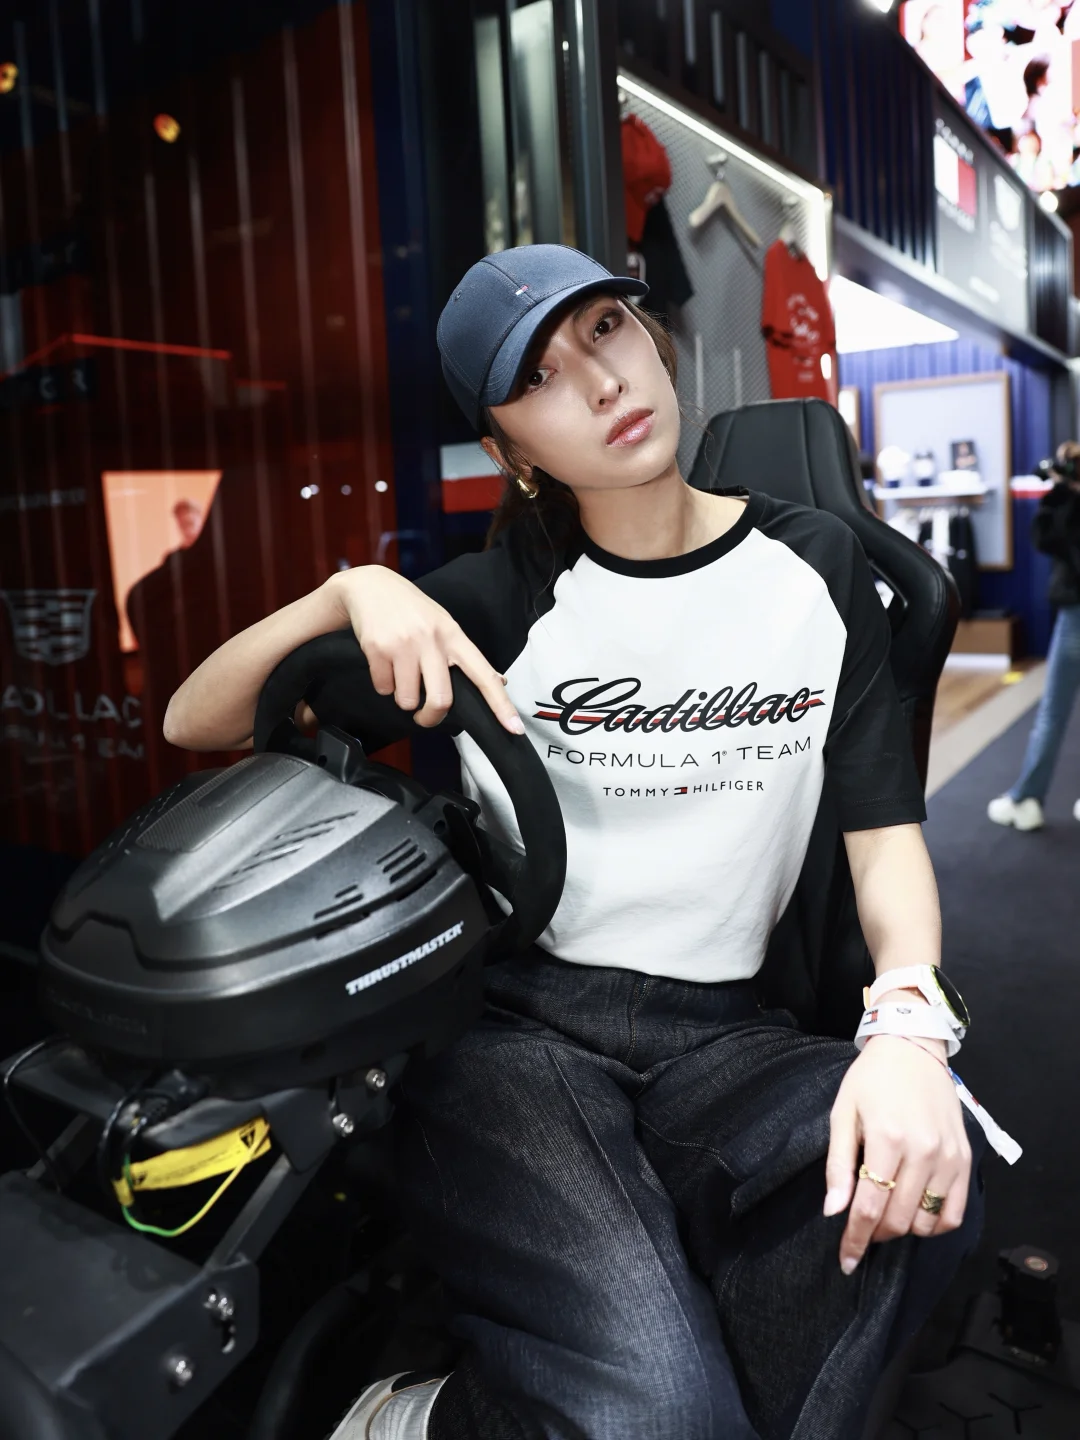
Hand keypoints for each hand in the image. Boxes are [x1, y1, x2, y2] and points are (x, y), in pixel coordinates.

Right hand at [326, 568, 523, 733]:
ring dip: (402, 697)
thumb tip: (497, 680)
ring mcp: (404, 645)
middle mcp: (432, 640)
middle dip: (430, 717)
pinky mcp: (377, 649)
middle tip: (424, 715)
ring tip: (400, 676)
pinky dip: (383, 684)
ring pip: (407, 699)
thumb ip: (466, 654)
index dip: (500, 704)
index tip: (515, 728)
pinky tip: (384, 664)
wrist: (370, 586)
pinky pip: (383, 688)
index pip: (484, 675)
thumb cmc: (411, 609)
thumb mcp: (443, 623)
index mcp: (454, 636)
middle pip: (441, 700)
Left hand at [823, 1034, 971, 1274]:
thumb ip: (838, 1164)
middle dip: (875, 1234)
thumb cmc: (871, 1079)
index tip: (846, 1261)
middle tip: (861, 1229)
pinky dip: (935, 1224)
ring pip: (926, 1222)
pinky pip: (955, 1212)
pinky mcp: (965, 1159)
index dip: (855, 1240)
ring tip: (886, 1215)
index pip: (870, 1207)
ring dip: (904, 1229)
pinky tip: (916, 1215)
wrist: (912, 1048)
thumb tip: (833, 1211)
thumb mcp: (843, 1113)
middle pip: (898, 1219)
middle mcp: (923, 1151)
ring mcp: (949, 1157)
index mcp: (887, 1138)